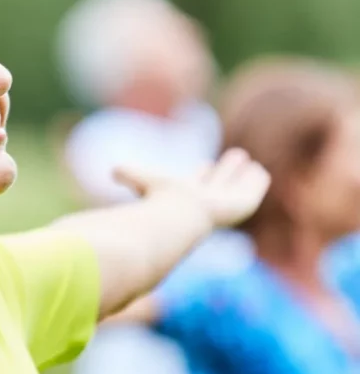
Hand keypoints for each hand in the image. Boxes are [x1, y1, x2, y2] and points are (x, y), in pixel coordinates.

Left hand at [112, 148, 270, 228]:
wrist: (178, 217)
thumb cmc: (160, 203)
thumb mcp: (143, 180)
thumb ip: (130, 175)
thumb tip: (112, 170)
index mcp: (185, 197)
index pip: (196, 185)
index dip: (201, 176)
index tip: (205, 166)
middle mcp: (205, 201)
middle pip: (217, 184)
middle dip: (224, 172)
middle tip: (235, 156)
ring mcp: (224, 205)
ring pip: (234, 188)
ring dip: (241, 176)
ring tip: (252, 163)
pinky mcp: (241, 207)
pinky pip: (251, 193)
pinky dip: (256, 183)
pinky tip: (262, 173)